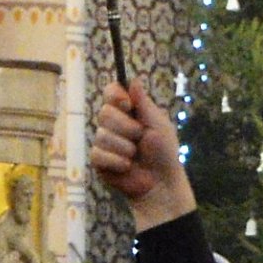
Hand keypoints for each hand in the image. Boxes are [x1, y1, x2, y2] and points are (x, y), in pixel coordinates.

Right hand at [90, 81, 195, 228]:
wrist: (161, 183)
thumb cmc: (163, 153)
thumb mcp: (159, 125)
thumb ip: (144, 104)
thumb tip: (134, 80)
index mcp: (128, 112)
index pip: (110, 91)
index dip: (115, 95)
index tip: (128, 104)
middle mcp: (113, 124)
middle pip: (104, 112)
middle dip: (125, 127)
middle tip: (140, 136)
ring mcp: (104, 142)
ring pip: (101, 135)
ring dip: (124, 147)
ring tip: (136, 155)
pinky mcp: (98, 160)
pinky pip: (99, 154)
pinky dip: (117, 161)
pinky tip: (127, 166)